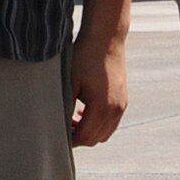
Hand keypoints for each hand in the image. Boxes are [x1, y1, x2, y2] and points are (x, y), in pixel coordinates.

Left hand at [69, 33, 128, 147]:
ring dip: (90, 131)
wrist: (106, 39)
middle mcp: (116, 110)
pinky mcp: (123, 98)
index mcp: (102, 108)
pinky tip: (84, 111)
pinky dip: (99, 122)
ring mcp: (122, 104)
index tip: (56, 136)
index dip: (70, 140)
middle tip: (62, 129)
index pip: (85, 137)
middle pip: (96, 138)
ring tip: (72, 120)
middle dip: (79, 138)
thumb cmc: (85, 57)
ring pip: (105, 132)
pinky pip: (112, 121)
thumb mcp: (70, 83)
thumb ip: (65, 107)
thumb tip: (58, 125)